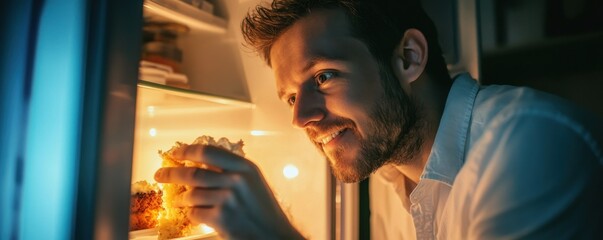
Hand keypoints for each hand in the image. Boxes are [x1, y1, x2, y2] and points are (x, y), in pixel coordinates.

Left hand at [154, 144, 304, 239]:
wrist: (275, 235)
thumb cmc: (264, 210)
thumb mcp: (253, 182)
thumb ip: (232, 171)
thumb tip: (200, 164)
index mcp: (245, 167)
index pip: (208, 152)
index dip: (187, 151)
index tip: (175, 152)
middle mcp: (236, 180)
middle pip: (193, 173)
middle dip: (172, 174)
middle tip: (160, 174)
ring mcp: (228, 200)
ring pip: (192, 195)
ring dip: (181, 199)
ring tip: (179, 200)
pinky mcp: (221, 219)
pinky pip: (195, 213)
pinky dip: (192, 214)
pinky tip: (196, 214)